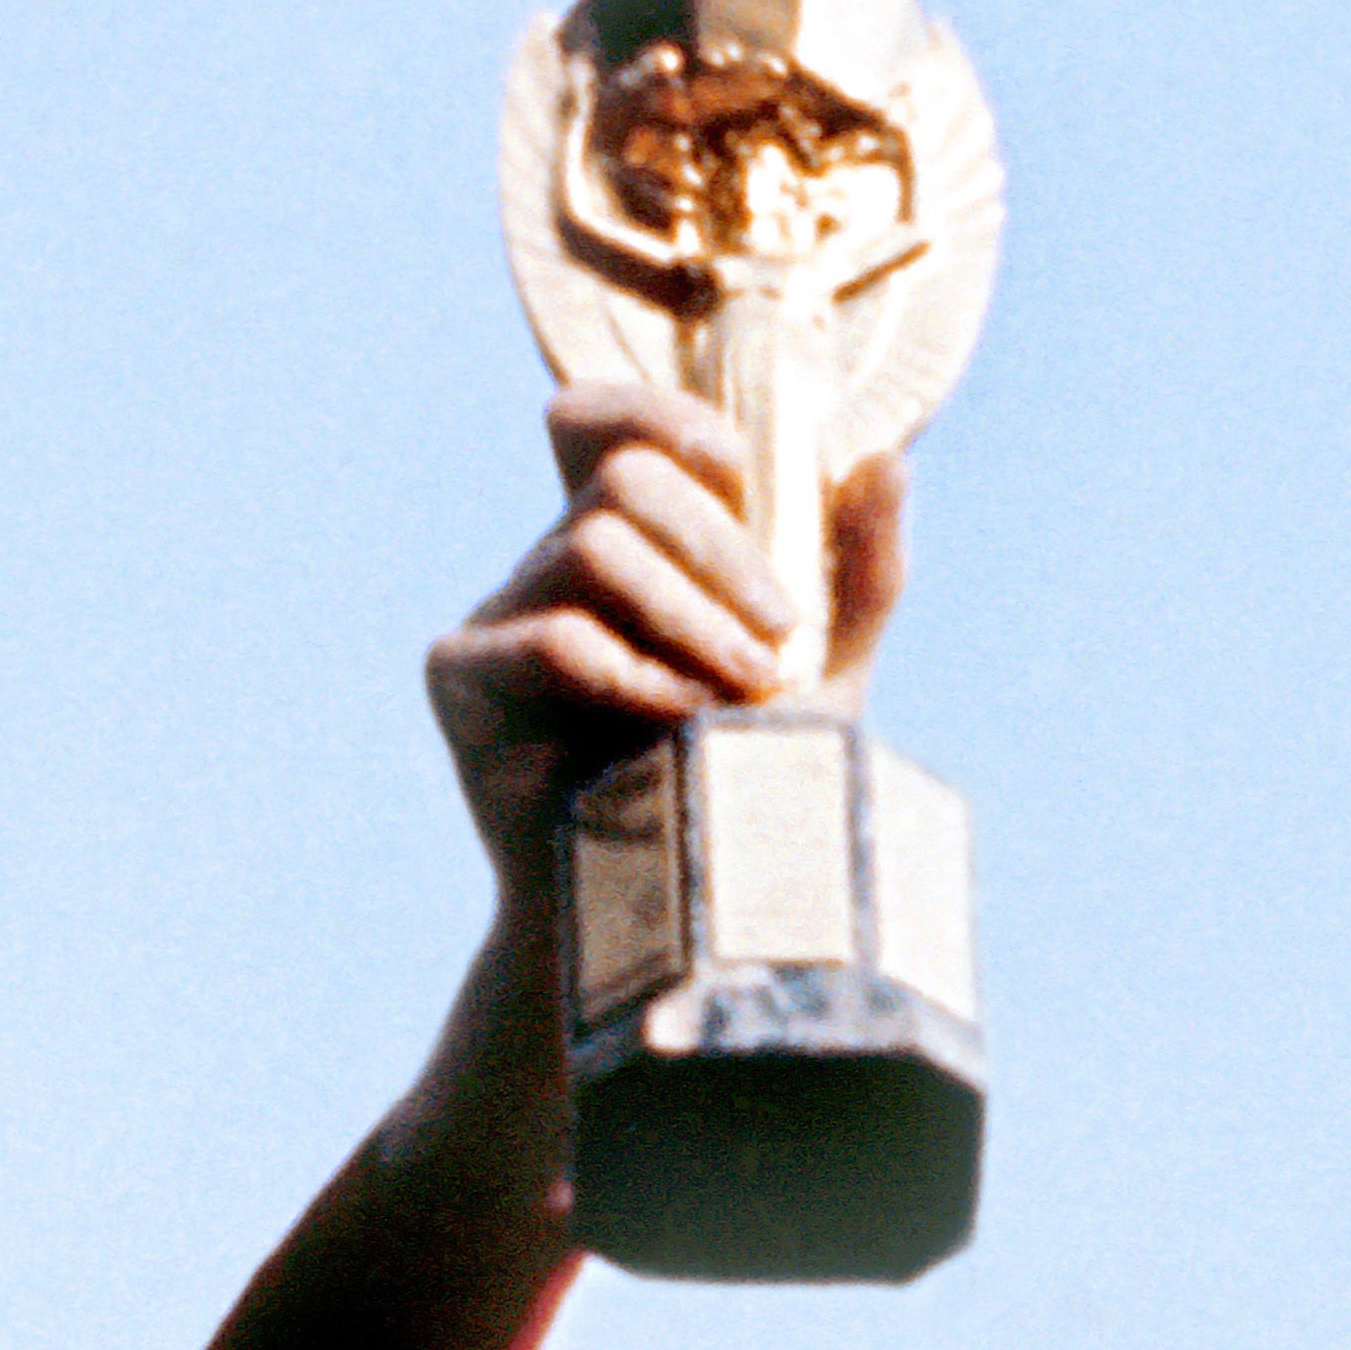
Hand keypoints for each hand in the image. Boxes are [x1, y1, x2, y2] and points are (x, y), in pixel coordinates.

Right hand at [426, 376, 907, 908]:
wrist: (675, 928)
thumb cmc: (744, 795)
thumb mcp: (822, 678)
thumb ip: (856, 575)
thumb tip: (888, 458)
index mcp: (621, 543)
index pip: (606, 421)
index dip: (673, 422)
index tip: (746, 483)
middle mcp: (550, 565)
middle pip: (621, 477)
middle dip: (720, 548)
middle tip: (779, 639)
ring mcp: (498, 616)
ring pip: (592, 549)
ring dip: (689, 618)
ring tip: (743, 694)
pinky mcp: (462, 681)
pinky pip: (553, 640)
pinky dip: (634, 675)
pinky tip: (680, 723)